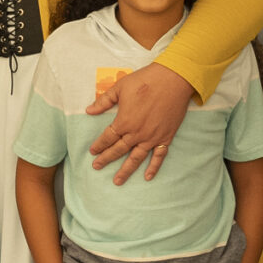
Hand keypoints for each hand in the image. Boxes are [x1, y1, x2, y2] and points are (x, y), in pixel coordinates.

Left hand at [85, 62, 190, 185]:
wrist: (173, 80)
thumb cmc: (145, 81)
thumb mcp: (120, 88)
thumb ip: (104, 101)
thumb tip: (89, 111)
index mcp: (124, 121)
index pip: (108, 137)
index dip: (99, 145)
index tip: (92, 152)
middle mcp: (137, 133)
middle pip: (118, 150)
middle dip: (106, 159)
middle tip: (96, 167)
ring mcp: (152, 138)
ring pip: (136, 158)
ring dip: (126, 171)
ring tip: (117, 181)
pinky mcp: (166, 137)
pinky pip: (159, 156)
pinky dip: (153, 167)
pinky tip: (147, 177)